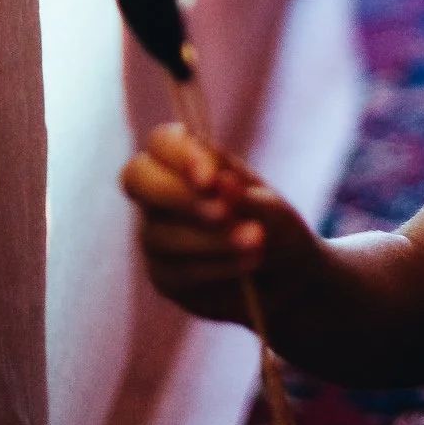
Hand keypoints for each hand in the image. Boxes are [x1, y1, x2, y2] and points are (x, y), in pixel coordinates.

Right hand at [120, 123, 319, 324]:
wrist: (285, 281)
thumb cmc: (274, 229)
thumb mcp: (274, 212)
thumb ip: (247, 199)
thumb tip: (221, 183)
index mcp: (187, 161)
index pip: (162, 143)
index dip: (179, 156)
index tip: (212, 180)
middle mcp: (162, 195)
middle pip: (138, 180)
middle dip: (181, 197)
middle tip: (225, 214)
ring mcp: (156, 236)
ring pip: (161, 234)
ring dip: (211, 240)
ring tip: (255, 243)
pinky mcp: (164, 276)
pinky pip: (177, 271)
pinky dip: (216, 266)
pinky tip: (246, 264)